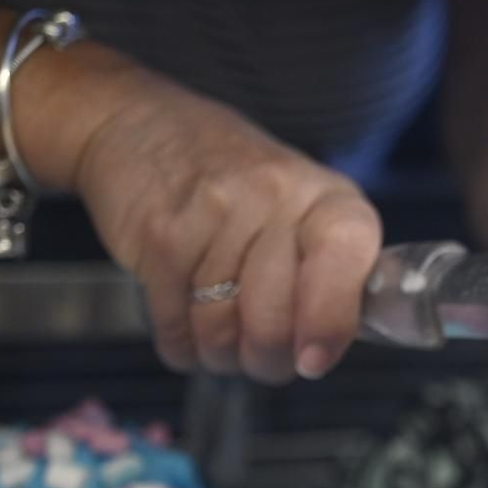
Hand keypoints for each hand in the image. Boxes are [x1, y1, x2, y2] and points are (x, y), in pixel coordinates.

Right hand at [70, 75, 380, 382]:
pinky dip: (182, 346)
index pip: (345, 257)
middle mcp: (274, 196)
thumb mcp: (304, 210)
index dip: (330, 321)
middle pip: (274, 318)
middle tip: (264, 358)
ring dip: (221, 355)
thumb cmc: (237, 180)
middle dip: (267, 359)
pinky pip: (175, 324)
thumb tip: (326, 350)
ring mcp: (214, 212)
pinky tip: (188, 331)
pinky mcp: (160, 235)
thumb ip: (329, 274)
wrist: (142, 126)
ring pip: (221, 331)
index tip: (314, 361)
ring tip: (224, 340)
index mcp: (327, 196)